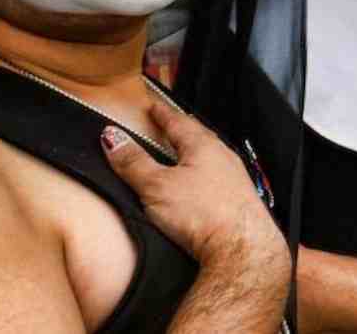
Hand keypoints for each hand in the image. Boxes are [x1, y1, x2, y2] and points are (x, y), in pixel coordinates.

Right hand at [101, 103, 288, 277]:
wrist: (243, 250)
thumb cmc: (204, 215)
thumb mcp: (157, 187)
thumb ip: (133, 163)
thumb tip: (113, 138)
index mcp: (203, 146)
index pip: (178, 121)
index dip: (163, 114)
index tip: (154, 107)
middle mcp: (223, 156)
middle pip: (198, 136)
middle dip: (181, 129)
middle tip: (169, 124)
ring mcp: (235, 178)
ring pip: (211, 156)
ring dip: (195, 153)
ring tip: (183, 154)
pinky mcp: (240, 201)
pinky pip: (219, 178)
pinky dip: (205, 175)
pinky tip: (201, 187)